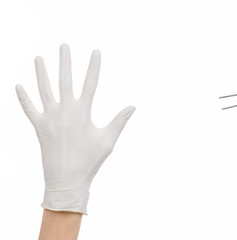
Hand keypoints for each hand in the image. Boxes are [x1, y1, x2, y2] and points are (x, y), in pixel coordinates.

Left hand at [16, 44, 135, 213]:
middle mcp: (65, 111)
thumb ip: (119, 121)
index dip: (94, 66)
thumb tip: (132, 106)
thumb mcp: (108, 140)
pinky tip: (18, 86)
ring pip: (44, 90)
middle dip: (65, 61)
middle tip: (64, 45)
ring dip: (41, 73)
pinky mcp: (39, 127)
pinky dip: (23, 98)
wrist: (67, 180)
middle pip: (64, 80)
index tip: (95, 51)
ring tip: (39, 58)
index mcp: (83, 112)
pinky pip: (29, 109)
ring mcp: (50, 118)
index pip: (90, 83)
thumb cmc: (90, 161)